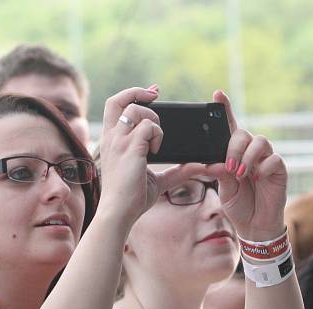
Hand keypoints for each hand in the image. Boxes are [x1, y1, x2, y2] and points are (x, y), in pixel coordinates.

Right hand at [97, 85, 209, 225]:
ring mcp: (119, 141)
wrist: (119, 213)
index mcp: (113, 141)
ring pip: (136, 110)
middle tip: (156, 95)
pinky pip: (149, 127)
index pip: (115, 107)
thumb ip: (177, 172)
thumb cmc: (132, 199)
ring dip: (153, 118)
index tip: (152, 93)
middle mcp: (112, 138)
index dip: (132, 95)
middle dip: (138, 92)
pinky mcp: (130, 148)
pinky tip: (157, 150)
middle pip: (117, 100)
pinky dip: (158, 134)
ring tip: (158, 140)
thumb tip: (200, 167)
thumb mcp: (158, 181)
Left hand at [201, 90, 286, 241]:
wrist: (254, 226)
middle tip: (229, 167)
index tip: (217, 94)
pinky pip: (273, 159)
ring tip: (241, 174)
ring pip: (260, 141)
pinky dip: (263, 167)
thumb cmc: (239, 205)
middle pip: (243, 133)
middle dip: (233, 148)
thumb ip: (220, 174)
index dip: (225, 109)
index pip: (229, 127)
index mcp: (234, 153)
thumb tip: (214, 162)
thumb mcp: (224, 189)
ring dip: (247, 157)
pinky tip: (257, 178)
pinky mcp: (279, 169)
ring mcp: (266, 159)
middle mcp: (250, 152)